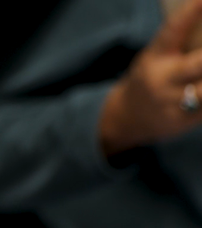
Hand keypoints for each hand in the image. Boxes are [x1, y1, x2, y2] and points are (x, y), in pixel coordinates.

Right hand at [99, 0, 201, 156]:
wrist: (126, 118)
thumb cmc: (150, 78)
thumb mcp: (155, 57)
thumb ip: (179, 45)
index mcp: (155, 58)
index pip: (172, 32)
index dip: (189, 14)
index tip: (201, 0)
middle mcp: (163, 80)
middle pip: (198, 65)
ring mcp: (173, 102)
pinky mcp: (184, 120)